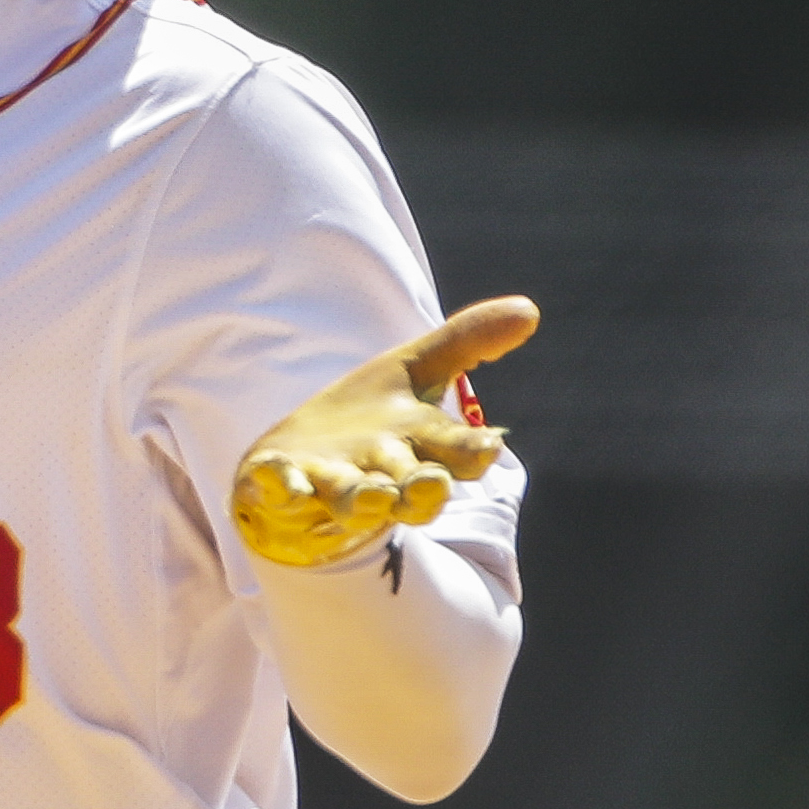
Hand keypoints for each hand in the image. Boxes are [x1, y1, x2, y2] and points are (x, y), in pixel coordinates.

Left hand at [231, 297, 537, 569]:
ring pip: (354, 499)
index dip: (470, 453)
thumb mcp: (416, 371)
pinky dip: (283, 486)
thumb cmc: (373, 422)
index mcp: (420, 447)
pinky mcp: (287, 489)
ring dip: (362, 498)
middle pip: (410, 487)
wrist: (301, 460)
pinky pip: (284, 491)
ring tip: (367, 497)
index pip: (455, 455)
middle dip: (421, 489)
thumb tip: (529, 309)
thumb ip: (467, 342)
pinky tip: (279, 475)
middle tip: (428, 486)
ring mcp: (333, 485)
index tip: (486, 448)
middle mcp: (382, 474)